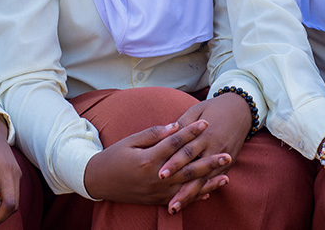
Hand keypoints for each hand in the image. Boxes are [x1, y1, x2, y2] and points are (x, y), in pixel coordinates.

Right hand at [83, 120, 230, 211]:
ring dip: (208, 182)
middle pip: (187, 169)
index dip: (190, 133)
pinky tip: (209, 193)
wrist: (98, 181)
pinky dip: (195, 196)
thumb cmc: (114, 157)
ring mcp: (156, 192)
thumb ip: (154, 134)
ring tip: (226, 176)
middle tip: (227, 154)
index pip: (174, 144)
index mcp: (148, 160)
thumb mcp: (130, 141)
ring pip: (187, 188)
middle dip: (209, 162)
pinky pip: (179, 199)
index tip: (206, 123)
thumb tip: (175, 126)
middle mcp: (155, 178)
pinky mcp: (156, 200)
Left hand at [157, 94, 252, 211]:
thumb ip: (182, 123)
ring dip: (190, 195)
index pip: (186, 151)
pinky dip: (202, 191)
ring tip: (175, 207)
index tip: (160, 174)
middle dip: (181, 187)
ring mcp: (222, 158)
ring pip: (204, 180)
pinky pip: (213, 180)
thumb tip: (165, 135)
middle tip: (168, 200)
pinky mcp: (228, 163)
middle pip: (195, 171)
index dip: (173, 163)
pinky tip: (191, 201)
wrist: (241, 109)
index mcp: (204, 134)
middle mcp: (214, 148)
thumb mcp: (196, 110)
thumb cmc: (214, 108)